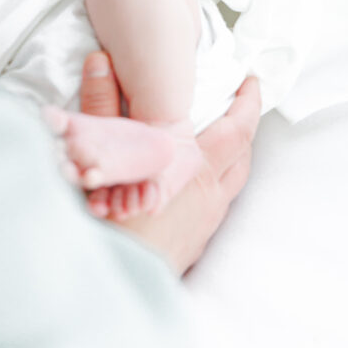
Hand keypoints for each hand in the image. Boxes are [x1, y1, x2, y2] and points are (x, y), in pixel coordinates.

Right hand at [72, 54, 260, 273]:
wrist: (104, 287)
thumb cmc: (100, 223)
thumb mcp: (97, 159)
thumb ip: (99, 107)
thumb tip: (100, 60)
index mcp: (192, 171)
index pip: (237, 130)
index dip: (248, 103)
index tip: (250, 82)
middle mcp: (207, 197)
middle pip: (242, 157)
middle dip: (245, 128)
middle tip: (238, 104)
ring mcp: (202, 225)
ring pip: (231, 184)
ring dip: (231, 157)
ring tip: (218, 139)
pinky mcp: (191, 246)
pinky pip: (216, 206)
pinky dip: (215, 184)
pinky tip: (191, 182)